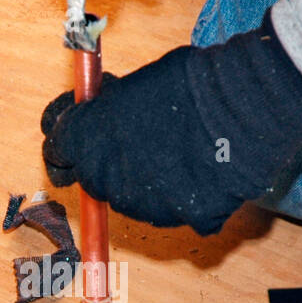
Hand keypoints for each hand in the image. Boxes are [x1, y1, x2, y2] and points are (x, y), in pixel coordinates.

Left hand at [41, 10, 301, 234]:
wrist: (244, 106)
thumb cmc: (190, 83)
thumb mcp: (133, 85)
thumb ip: (107, 109)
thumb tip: (100, 112)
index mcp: (86, 138)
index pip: (58, 148)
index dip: (69, 136)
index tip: (82, 127)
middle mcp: (104, 178)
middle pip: (93, 176)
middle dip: (107, 158)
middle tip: (139, 135)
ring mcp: (140, 204)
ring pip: (131, 196)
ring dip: (144, 178)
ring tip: (178, 148)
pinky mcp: (176, 219)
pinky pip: (170, 208)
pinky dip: (179, 194)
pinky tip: (200, 168)